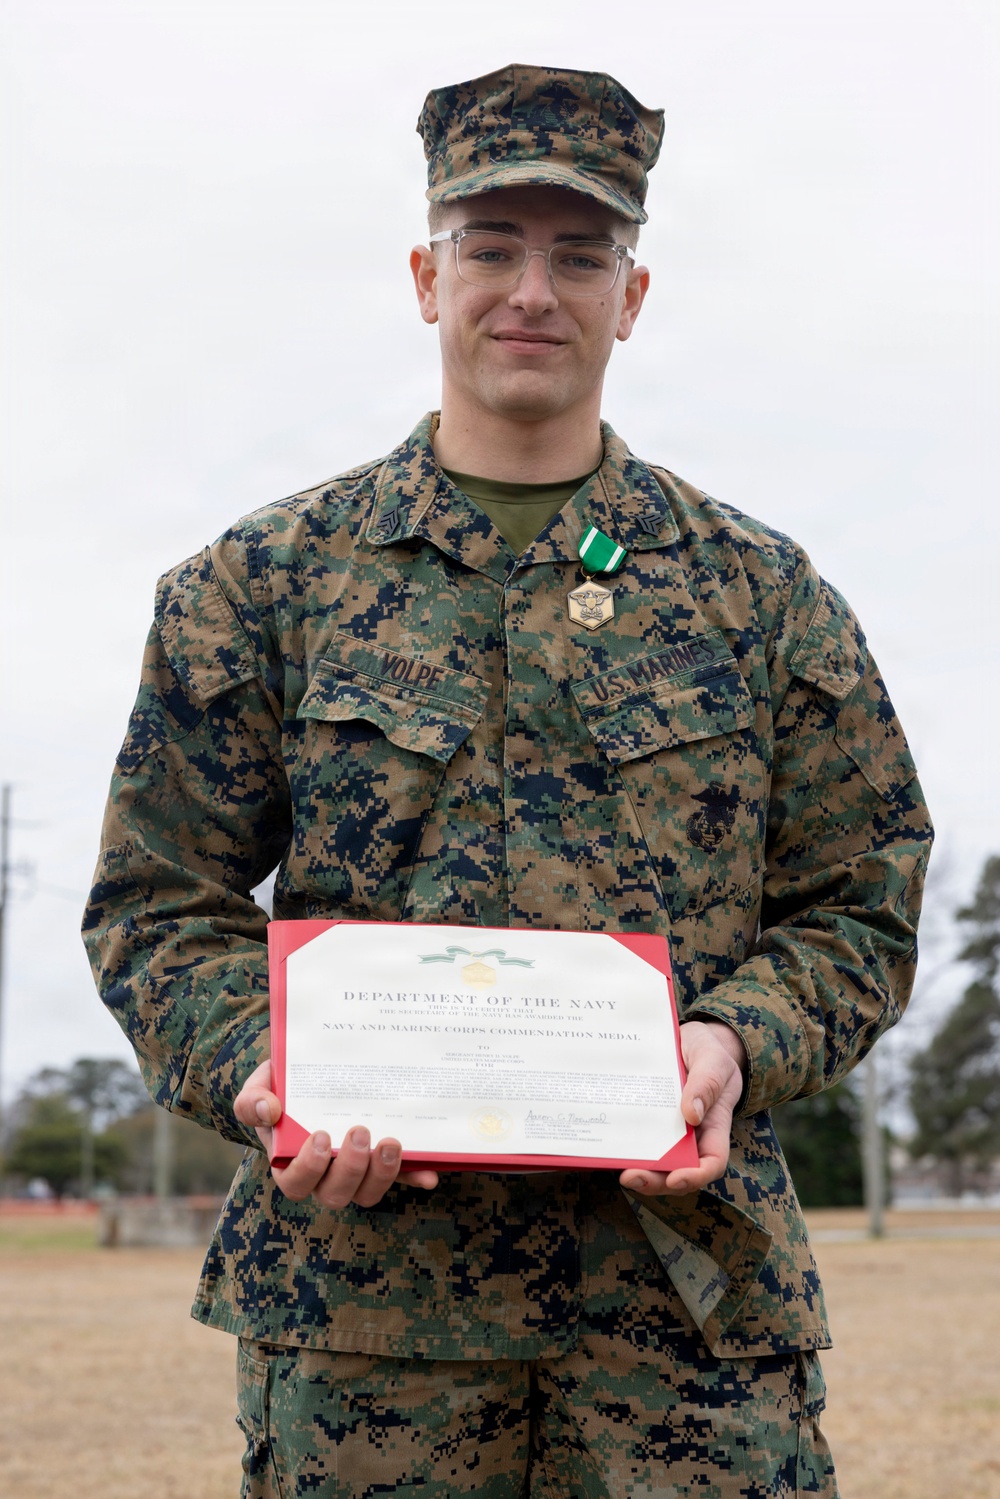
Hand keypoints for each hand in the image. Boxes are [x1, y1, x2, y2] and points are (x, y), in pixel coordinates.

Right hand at [233, 1059, 438, 1207]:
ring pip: (368, 1192)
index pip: (295, 1183)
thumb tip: (268, 1110)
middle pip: (336, 1193)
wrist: (308, 1077)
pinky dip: (416, 1176)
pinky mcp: (383, 1161)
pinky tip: (431, 1172)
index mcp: (290, 1164)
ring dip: (383, 1174)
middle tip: (360, 1132)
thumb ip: (252, 1100)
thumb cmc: (279, 1089)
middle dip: (351, 1168)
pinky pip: (402, 1177)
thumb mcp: (258, 1088)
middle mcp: (325, 1176)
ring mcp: (357, 1171)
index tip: (320, 1138)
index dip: (309, 1169)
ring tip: (391, 1142)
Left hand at [619, 1020, 745, 1198]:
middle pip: (677, 1171)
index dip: (696, 1176)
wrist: (688, 1039)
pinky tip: (606, 1142)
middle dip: (655, 1181)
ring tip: (618, 1166)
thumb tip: (691, 1115)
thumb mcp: (713, 1059)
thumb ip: (707, 1083)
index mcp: (713, 1125)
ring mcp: (666, 1130)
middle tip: (631, 1177)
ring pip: (654, 1161)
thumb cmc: (708, 1051)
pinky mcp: (646, 1119)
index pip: (711, 1162)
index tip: (676, 1178)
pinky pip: (637, 1137)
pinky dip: (624, 1145)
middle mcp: (690, 1135)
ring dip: (637, 1169)